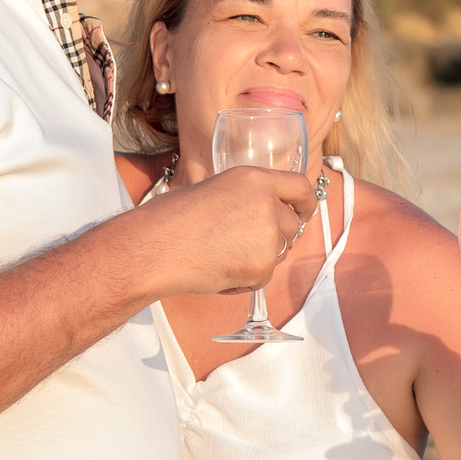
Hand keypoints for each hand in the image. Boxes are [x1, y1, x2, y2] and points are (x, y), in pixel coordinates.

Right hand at [138, 165, 314, 293]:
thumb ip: (245, 198)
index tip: (305, 213)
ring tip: (220, 256)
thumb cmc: (171, 220)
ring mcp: (267, 235)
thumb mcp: (215, 190)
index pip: (301, 186)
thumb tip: (260, 213)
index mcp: (254, 178)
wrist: (153, 248)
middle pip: (292, 225)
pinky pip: (263, 278)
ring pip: (279, 253)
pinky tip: (217, 271)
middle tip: (243, 245)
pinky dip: (245, 280)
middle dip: (275, 238)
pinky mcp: (261, 266)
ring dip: (258, 259)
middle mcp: (267, 203)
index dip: (307, 203)